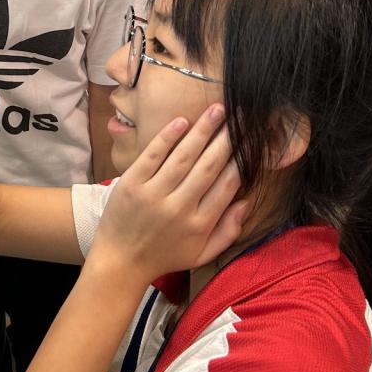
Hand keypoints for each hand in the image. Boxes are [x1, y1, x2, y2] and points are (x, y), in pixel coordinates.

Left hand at [86, 104, 246, 282]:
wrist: (119, 262)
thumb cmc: (164, 256)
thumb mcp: (201, 254)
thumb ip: (228, 231)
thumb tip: (246, 202)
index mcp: (199, 225)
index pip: (227, 185)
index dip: (241, 160)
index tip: (251, 139)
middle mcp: (178, 208)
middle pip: (208, 166)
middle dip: (227, 139)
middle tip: (240, 116)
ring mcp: (153, 194)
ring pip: (183, 156)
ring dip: (202, 130)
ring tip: (217, 110)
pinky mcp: (131, 183)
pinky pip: (153, 155)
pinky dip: (168, 137)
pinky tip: (183, 121)